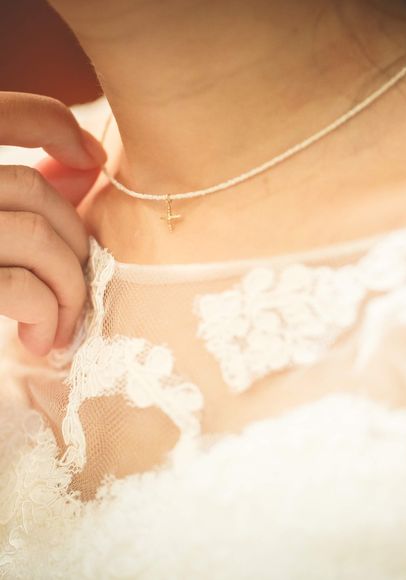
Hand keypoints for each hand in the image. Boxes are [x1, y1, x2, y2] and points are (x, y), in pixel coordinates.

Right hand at [0, 92, 106, 356]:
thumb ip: (20, 196)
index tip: (94, 159)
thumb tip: (89, 164)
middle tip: (77, 286)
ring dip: (67, 286)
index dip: (52, 123)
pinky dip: (46, 315)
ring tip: (59, 325)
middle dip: (73, 241)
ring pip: (35, 235)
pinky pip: (20, 287)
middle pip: (32, 188)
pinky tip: (41, 339)